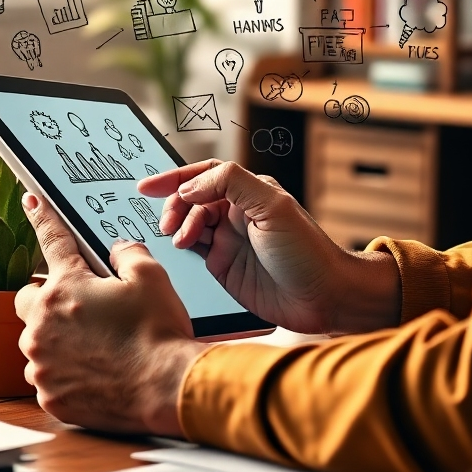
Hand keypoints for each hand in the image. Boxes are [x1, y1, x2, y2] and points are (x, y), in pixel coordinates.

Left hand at [15, 193, 204, 433]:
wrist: (166, 387)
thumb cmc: (158, 331)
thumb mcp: (151, 277)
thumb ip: (127, 253)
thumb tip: (116, 250)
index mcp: (66, 288)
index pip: (52, 240)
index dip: (42, 217)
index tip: (30, 200)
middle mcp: (42, 325)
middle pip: (28, 299)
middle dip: (48, 298)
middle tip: (83, 306)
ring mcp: (42, 364)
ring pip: (37, 341)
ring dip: (59, 338)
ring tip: (100, 345)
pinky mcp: (49, 395)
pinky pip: (48, 375)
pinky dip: (67, 370)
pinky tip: (99, 370)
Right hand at [142, 160, 400, 334]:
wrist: (324, 296)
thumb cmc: (307, 250)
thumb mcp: (273, 206)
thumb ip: (232, 183)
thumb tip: (191, 185)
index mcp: (250, 191)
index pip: (205, 174)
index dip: (175, 177)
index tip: (146, 186)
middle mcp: (237, 212)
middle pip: (192, 198)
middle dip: (174, 205)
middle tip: (168, 224)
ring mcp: (229, 240)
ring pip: (189, 223)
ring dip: (177, 227)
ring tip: (179, 241)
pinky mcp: (223, 267)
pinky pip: (193, 251)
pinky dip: (180, 247)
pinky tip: (176, 251)